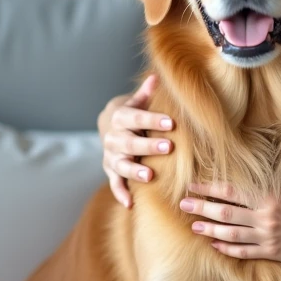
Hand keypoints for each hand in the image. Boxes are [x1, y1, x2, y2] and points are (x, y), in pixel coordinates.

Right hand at [99, 74, 174, 208]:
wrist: (109, 127)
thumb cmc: (132, 114)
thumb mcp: (138, 101)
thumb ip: (147, 93)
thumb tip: (158, 76)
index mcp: (121, 117)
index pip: (136, 118)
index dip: (152, 119)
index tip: (170, 122)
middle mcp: (113, 138)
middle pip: (129, 142)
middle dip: (148, 145)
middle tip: (168, 146)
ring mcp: (111, 156)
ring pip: (121, 164)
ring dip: (134, 170)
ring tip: (149, 175)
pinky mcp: (111, 171)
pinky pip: (115, 183)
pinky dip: (120, 193)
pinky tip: (130, 203)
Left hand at [181, 164, 280, 269]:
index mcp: (272, 195)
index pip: (233, 189)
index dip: (210, 186)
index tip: (194, 184)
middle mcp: (265, 216)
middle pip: (224, 211)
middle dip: (201, 206)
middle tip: (183, 204)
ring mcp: (267, 236)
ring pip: (229, 232)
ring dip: (209, 228)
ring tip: (193, 225)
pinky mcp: (271, 252)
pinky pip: (243, 251)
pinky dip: (227, 248)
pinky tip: (215, 245)